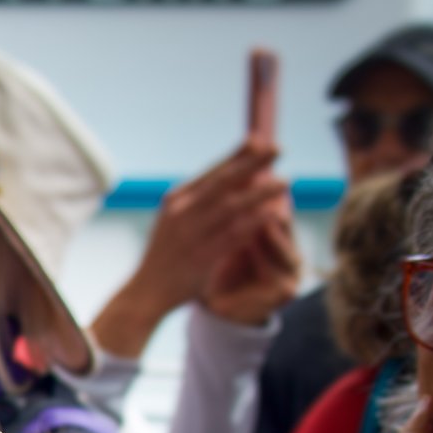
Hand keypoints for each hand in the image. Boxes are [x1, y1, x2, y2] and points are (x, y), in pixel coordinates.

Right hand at [89, 142, 286, 356]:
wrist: (147, 292)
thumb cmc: (167, 254)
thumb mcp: (176, 220)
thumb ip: (201, 200)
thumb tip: (234, 178)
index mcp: (176, 199)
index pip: (212, 171)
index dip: (237, 155)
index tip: (260, 140)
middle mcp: (181, 212)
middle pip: (223, 181)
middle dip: (252, 163)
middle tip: (278, 149)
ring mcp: (191, 233)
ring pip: (232, 205)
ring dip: (261, 192)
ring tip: (285, 183)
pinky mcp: (202, 256)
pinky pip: (235, 234)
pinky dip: (255, 221)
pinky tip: (274, 213)